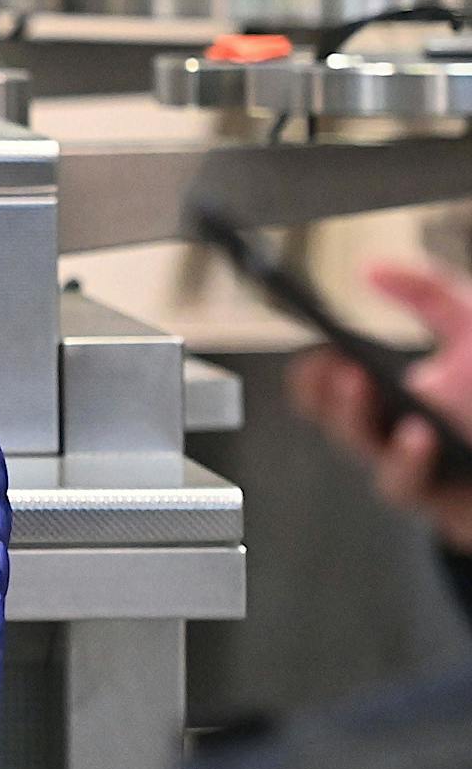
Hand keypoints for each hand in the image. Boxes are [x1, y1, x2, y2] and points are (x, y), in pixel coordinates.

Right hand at [288, 261, 471, 552]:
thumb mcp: (468, 328)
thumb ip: (425, 293)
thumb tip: (370, 269)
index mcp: (387, 401)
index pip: (326, 393)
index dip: (312, 376)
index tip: (321, 350)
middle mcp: (394, 439)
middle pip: (338, 426)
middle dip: (332, 399)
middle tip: (342, 369)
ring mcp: (418, 472)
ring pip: (372, 461)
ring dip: (363, 427)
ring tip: (368, 390)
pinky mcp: (443, 498)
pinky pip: (412, 487)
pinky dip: (408, 462)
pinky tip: (419, 435)